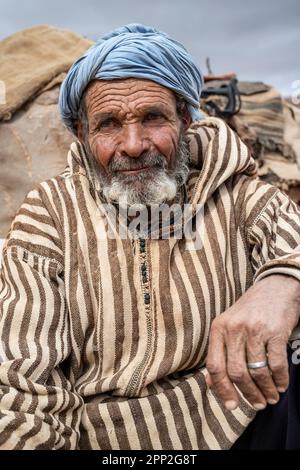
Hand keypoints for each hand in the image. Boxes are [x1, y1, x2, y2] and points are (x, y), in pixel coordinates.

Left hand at [206, 275, 299, 410]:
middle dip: (248, 394)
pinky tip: (281, 385)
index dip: (222, 390)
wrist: (276, 287)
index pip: (215, 366)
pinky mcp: (275, 331)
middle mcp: (234, 328)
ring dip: (266, 390)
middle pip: (236, 372)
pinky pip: (276, 364)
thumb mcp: (229, 325)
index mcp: (219, 328)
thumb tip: (211, 383)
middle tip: (258, 404)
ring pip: (257, 371)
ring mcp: (255, 329)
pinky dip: (280, 380)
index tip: (232, 405)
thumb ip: (220, 351)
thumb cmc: (251, 310)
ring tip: (271, 397)